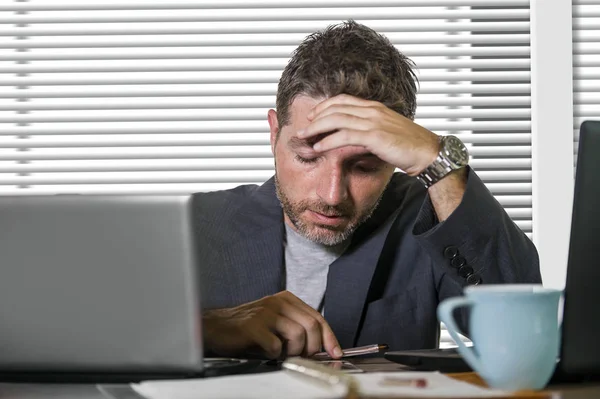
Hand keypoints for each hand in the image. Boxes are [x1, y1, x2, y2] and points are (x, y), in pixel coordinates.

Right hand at [202, 291, 341, 359]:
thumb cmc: (247, 327)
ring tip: (281, 353)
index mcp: (286, 299)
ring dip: (293, 351)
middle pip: (312, 326)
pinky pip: (276, 346)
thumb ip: (297, 326)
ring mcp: (266, 312)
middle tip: (302, 356)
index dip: (329, 337)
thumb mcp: (276, 321)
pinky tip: (267, 352)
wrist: (217, 327)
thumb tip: (322, 347)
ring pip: (298, 335)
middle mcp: (278, 302)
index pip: (317, 317)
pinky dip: (275, 355)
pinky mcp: (254, 326)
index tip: (335, 353)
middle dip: (313, 347)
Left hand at [298, 94, 439, 175]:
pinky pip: (345, 136)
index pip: (343, 100)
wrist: (428, 153)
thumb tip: (355, 136)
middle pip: (335, 108)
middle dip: (315, 117)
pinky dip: (328, 141)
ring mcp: (373, 122)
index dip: (324, 106)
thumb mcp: (387, 131)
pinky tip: (318, 148)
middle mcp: (372, 110)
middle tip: (302, 128)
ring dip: (316, 129)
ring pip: (336, 120)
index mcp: (375, 107)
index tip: (313, 115)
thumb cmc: (410, 146)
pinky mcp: (375, 136)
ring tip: (303, 137)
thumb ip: (371, 129)